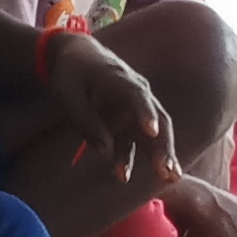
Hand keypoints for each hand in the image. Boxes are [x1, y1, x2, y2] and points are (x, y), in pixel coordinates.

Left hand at [43, 33, 177, 188]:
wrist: (76, 56)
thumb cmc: (71, 72)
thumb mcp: (69, 94)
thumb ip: (86, 122)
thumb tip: (106, 151)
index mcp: (121, 80)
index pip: (138, 97)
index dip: (146, 114)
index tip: (152, 131)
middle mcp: (136, 95)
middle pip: (158, 120)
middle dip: (163, 146)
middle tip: (168, 169)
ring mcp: (133, 110)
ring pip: (152, 135)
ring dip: (158, 157)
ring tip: (168, 179)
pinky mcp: (126, 122)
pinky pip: (132, 142)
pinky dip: (130, 158)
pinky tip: (122, 176)